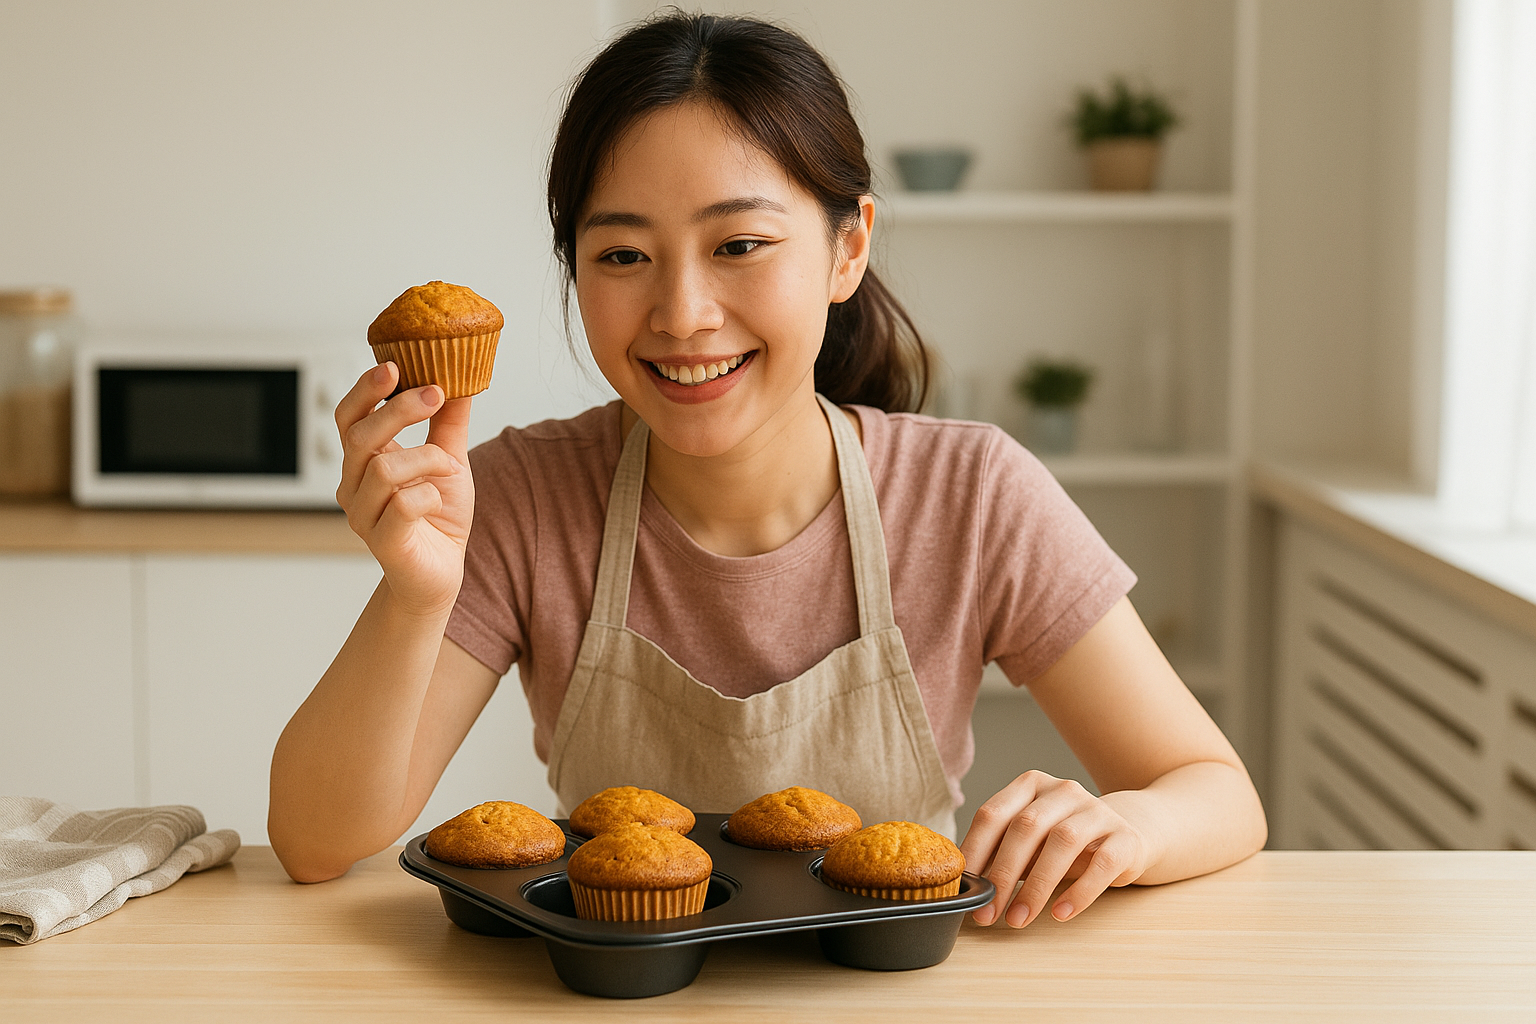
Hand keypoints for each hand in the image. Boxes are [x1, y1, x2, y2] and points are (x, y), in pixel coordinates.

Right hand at [335, 361, 474, 616]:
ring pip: (384, 469)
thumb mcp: (449, 460)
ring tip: (448, 466)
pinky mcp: (383, 542)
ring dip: (426, 458)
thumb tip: (459, 378)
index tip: (394, 366)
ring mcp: (364, 515)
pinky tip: (438, 501)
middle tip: (434, 394)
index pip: (348, 417)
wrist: (442, 573)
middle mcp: (354, 486)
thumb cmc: (439, 517)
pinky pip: (401, 505)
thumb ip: (448, 423)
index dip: (365, 390)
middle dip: (399, 410)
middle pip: (361, 436)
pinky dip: (428, 495)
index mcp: (363, 461)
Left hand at [959, 770, 1150, 927]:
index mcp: (1031, 785)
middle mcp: (1063, 790)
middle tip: (988, 911)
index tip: (965, 887)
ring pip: (1062, 842)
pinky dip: (1079, 892)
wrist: (1127, 835)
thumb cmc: (1066, 843)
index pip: (993, 814)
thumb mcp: (1032, 842)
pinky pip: (1101, 864)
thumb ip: (1003, 853)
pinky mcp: (1125, 837)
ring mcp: (1097, 810)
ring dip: (1036, 886)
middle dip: (1002, 874)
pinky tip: (1060, 912)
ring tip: (1019, 918)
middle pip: (1025, 827)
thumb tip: (969, 886)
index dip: (975, 851)